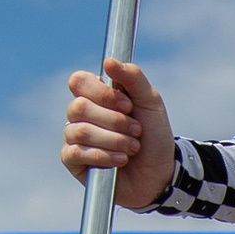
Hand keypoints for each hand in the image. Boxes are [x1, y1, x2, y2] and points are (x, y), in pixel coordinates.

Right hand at [62, 56, 176, 210]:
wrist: (161, 173)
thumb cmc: (154, 135)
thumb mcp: (151, 101)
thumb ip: (133, 77)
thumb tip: (108, 61)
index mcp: (96, 95)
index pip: (78, 82)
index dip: (102, 93)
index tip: (128, 105)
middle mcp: (81, 114)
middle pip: (79, 107)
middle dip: (114, 121)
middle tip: (136, 130)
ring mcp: (74, 137)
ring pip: (79, 131)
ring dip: (113, 140)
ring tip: (133, 148)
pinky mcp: (73, 161)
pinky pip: (74, 153)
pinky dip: (103, 156)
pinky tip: (121, 160)